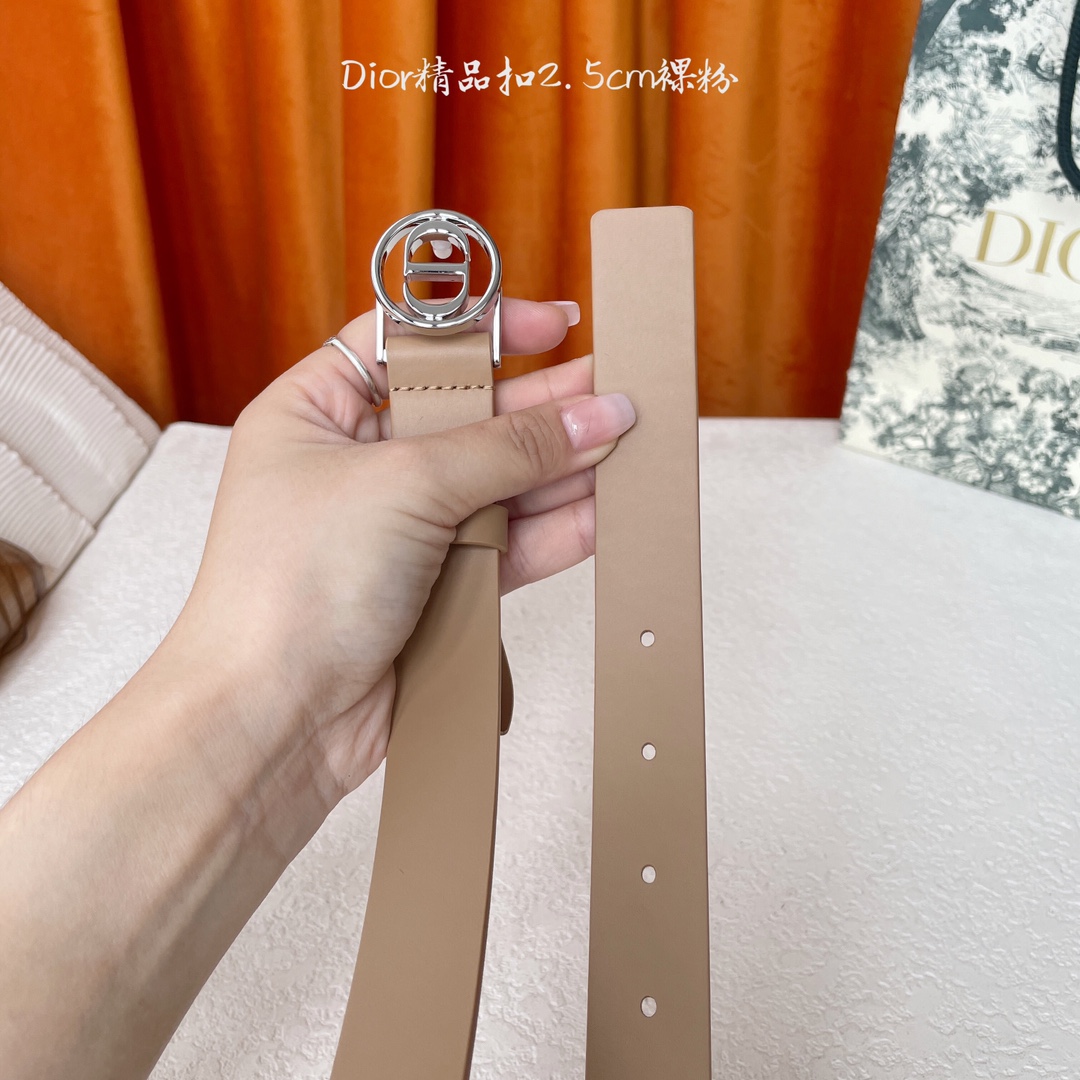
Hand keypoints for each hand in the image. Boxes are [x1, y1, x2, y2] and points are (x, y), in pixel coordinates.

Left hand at [173, 298, 635, 802]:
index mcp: (318, 412)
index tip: (555, 327)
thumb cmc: (289, 589)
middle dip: (542, 407)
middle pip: (468, 415)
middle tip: (614, 394)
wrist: (276, 718)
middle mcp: (358, 466)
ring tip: (628, 444)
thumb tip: (590, 417)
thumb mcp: (404, 485)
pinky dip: (555, 528)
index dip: (484, 328)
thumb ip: (507, 449)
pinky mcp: (434, 588)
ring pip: (497, 484)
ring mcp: (398, 530)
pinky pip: (508, 544)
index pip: (411, 343)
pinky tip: (604, 506)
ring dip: (560, 467)